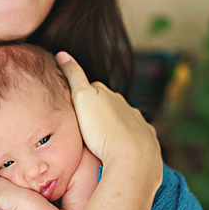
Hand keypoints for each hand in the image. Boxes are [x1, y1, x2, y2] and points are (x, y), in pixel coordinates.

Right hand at [56, 52, 160, 177]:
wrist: (132, 157)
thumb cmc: (102, 130)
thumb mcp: (81, 99)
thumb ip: (73, 76)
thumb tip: (62, 53)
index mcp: (108, 94)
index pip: (90, 87)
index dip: (79, 94)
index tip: (70, 103)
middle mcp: (125, 104)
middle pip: (107, 102)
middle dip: (97, 108)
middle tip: (83, 121)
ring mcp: (137, 121)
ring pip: (122, 118)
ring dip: (112, 123)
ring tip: (100, 137)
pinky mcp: (146, 137)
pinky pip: (135, 134)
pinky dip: (127, 137)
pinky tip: (119, 146)